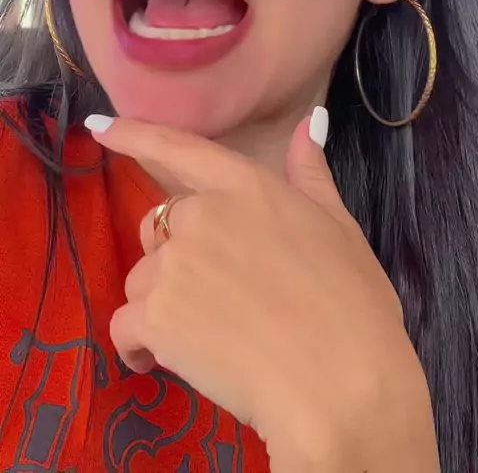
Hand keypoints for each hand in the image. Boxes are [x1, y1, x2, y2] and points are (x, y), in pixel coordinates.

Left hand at [86, 111, 439, 472]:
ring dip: (163, 305)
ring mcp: (174, 265)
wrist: (340, 381)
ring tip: (209, 339)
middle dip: (177, 259)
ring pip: (144, 280)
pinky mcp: (155, 316)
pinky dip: (137, 345)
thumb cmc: (352, 303)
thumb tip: (310, 123)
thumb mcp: (338, 227)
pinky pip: (125, 325)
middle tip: (219, 298)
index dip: (134, 134)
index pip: (179, 149)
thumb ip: (310, 174)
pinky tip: (161, 363)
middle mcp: (200, 215)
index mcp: (244, 187)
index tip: (98, 128)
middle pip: (160, 228)